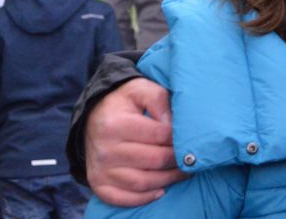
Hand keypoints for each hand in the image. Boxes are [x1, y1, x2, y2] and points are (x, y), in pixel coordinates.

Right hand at [86, 77, 186, 205]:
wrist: (93, 116)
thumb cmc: (123, 103)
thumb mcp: (140, 89)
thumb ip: (159, 100)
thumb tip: (173, 125)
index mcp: (115, 124)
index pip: (159, 135)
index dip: (179, 137)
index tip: (190, 137)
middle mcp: (105, 149)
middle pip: (154, 160)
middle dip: (178, 160)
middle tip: (192, 158)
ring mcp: (100, 169)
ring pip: (143, 182)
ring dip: (168, 180)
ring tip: (183, 172)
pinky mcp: (98, 183)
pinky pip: (123, 198)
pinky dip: (144, 198)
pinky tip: (161, 190)